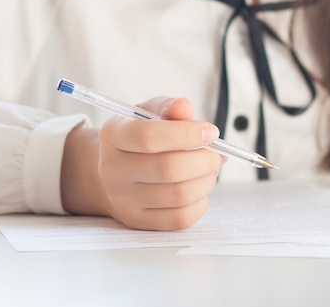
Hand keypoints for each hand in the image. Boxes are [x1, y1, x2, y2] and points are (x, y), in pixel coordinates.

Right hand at [61, 97, 222, 230]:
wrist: (114, 173)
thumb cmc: (138, 139)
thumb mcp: (148, 115)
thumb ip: (168, 108)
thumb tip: (185, 107)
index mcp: (113, 135)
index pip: (149, 136)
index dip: (186, 134)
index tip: (210, 132)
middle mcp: (112, 169)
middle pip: (169, 168)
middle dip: (204, 160)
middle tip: (217, 154)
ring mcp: (123, 199)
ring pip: (179, 194)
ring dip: (206, 180)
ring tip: (209, 169)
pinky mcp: (137, 220)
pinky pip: (180, 218)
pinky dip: (200, 202)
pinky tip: (198, 188)